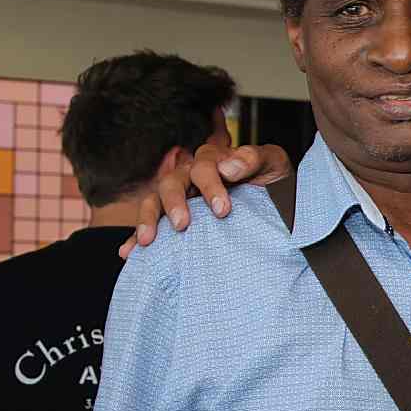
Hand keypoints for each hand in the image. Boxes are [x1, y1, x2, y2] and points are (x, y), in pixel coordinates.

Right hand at [119, 143, 293, 257]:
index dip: (210, 186)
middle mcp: (191, 177)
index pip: (202, 167)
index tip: (223, 209)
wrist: (281, 202)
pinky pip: (151, 226)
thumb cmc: (274, 179)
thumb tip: (227, 167)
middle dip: (174, 203)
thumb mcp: (272, 162)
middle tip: (183, 225)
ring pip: (154, 201)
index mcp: (213, 161)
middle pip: (172, 183)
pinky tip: (129, 252)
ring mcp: (181, 199)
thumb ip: (253, 158)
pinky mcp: (175, 219)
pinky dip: (137, 237)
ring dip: (148, 218)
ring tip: (148, 240)